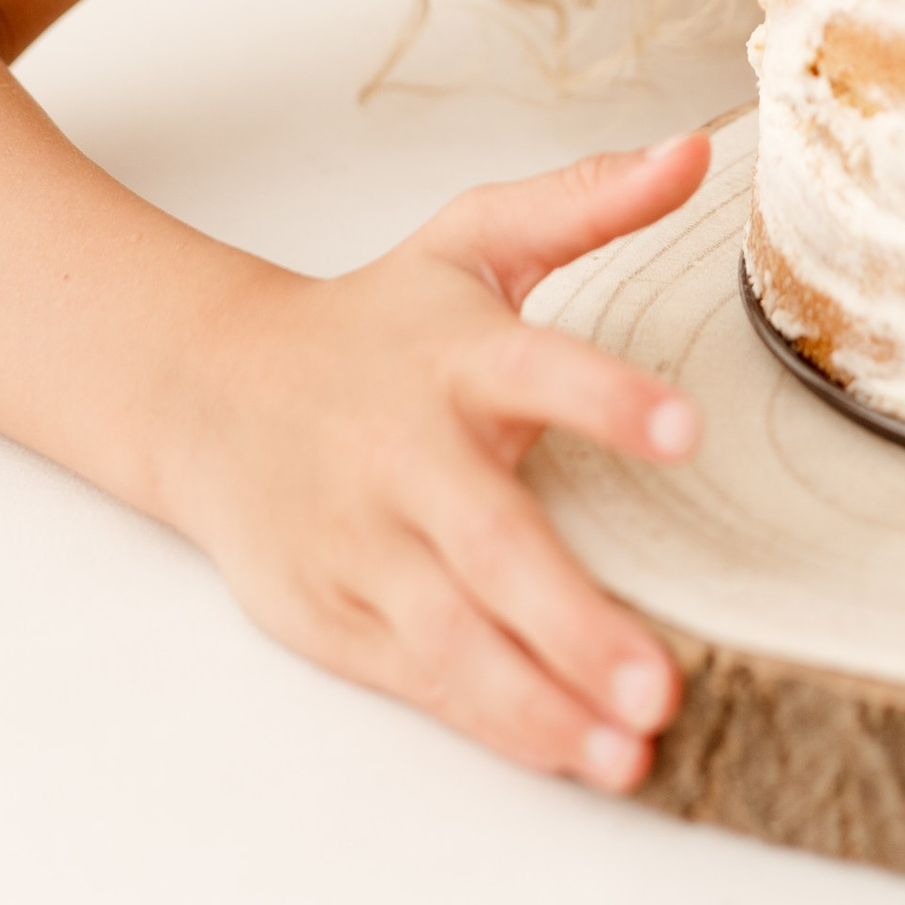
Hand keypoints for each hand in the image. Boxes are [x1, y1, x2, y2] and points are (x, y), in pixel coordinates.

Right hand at [168, 133, 710, 786]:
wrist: (209, 390)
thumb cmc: (372, 321)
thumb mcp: (472, 240)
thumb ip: (586, 200)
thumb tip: (696, 151)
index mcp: (451, 356)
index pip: (536, 370)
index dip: (608, 399)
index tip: (688, 430)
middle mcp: (405, 456)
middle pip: (491, 545)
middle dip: (574, 622)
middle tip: (661, 682)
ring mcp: (362, 545)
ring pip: (451, 639)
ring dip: (541, 703)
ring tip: (628, 749)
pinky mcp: (334, 615)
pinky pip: (422, 679)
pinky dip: (494, 722)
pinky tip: (568, 754)